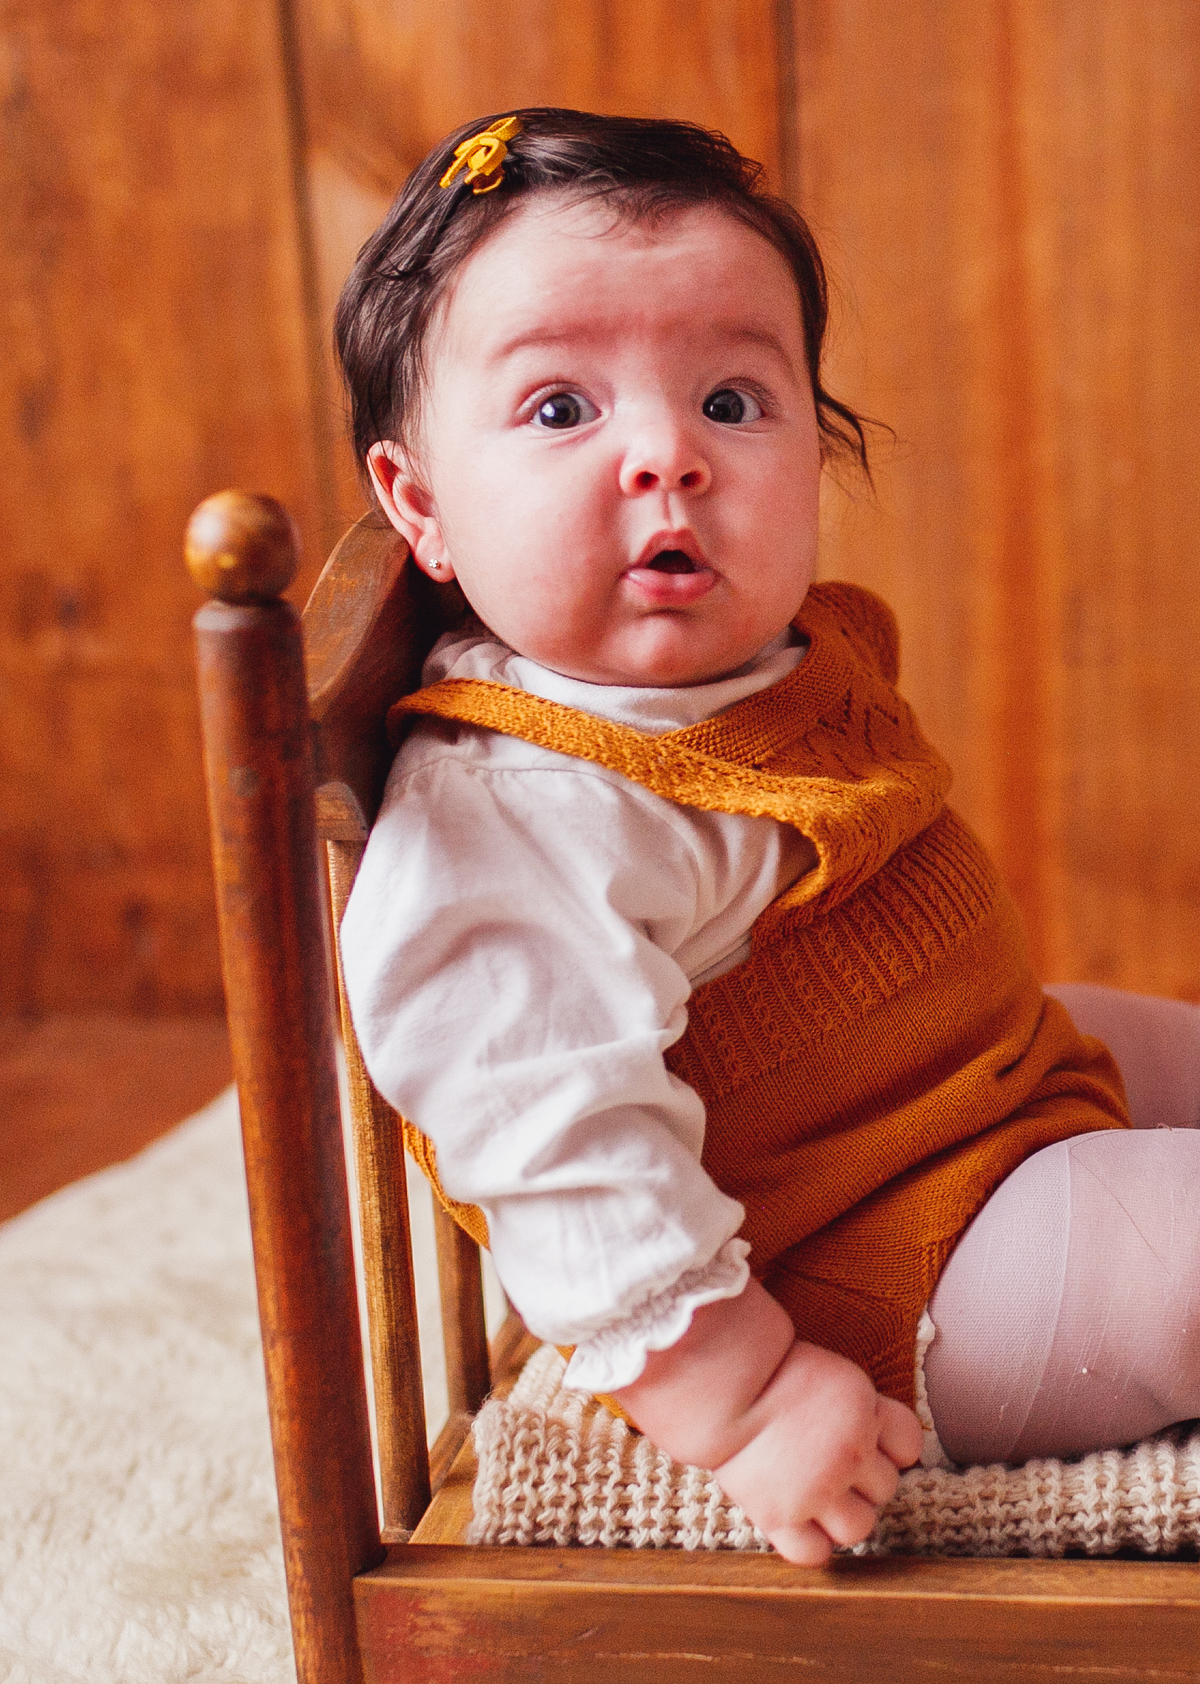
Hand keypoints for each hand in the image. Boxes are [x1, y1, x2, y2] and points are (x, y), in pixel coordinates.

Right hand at [711, 1337, 919, 1563]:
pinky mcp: (780, 1516)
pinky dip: (812, 1545)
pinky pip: (814, 1553)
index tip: (869, 1439)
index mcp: (863, 1410)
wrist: (719, 1385)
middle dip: (864, 1478)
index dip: (890, 1444)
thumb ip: (860, 1408)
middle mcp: (849, 1454)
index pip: (909, 1445)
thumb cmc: (768, 1370)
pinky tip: (799, 1523)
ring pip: (860, 1527)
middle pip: (886, 1488)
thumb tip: (880, 1436)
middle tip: (832, 1462)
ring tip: (820, 1496)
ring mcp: (816, 1490)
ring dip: (845, 1516)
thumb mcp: (832, 1373)